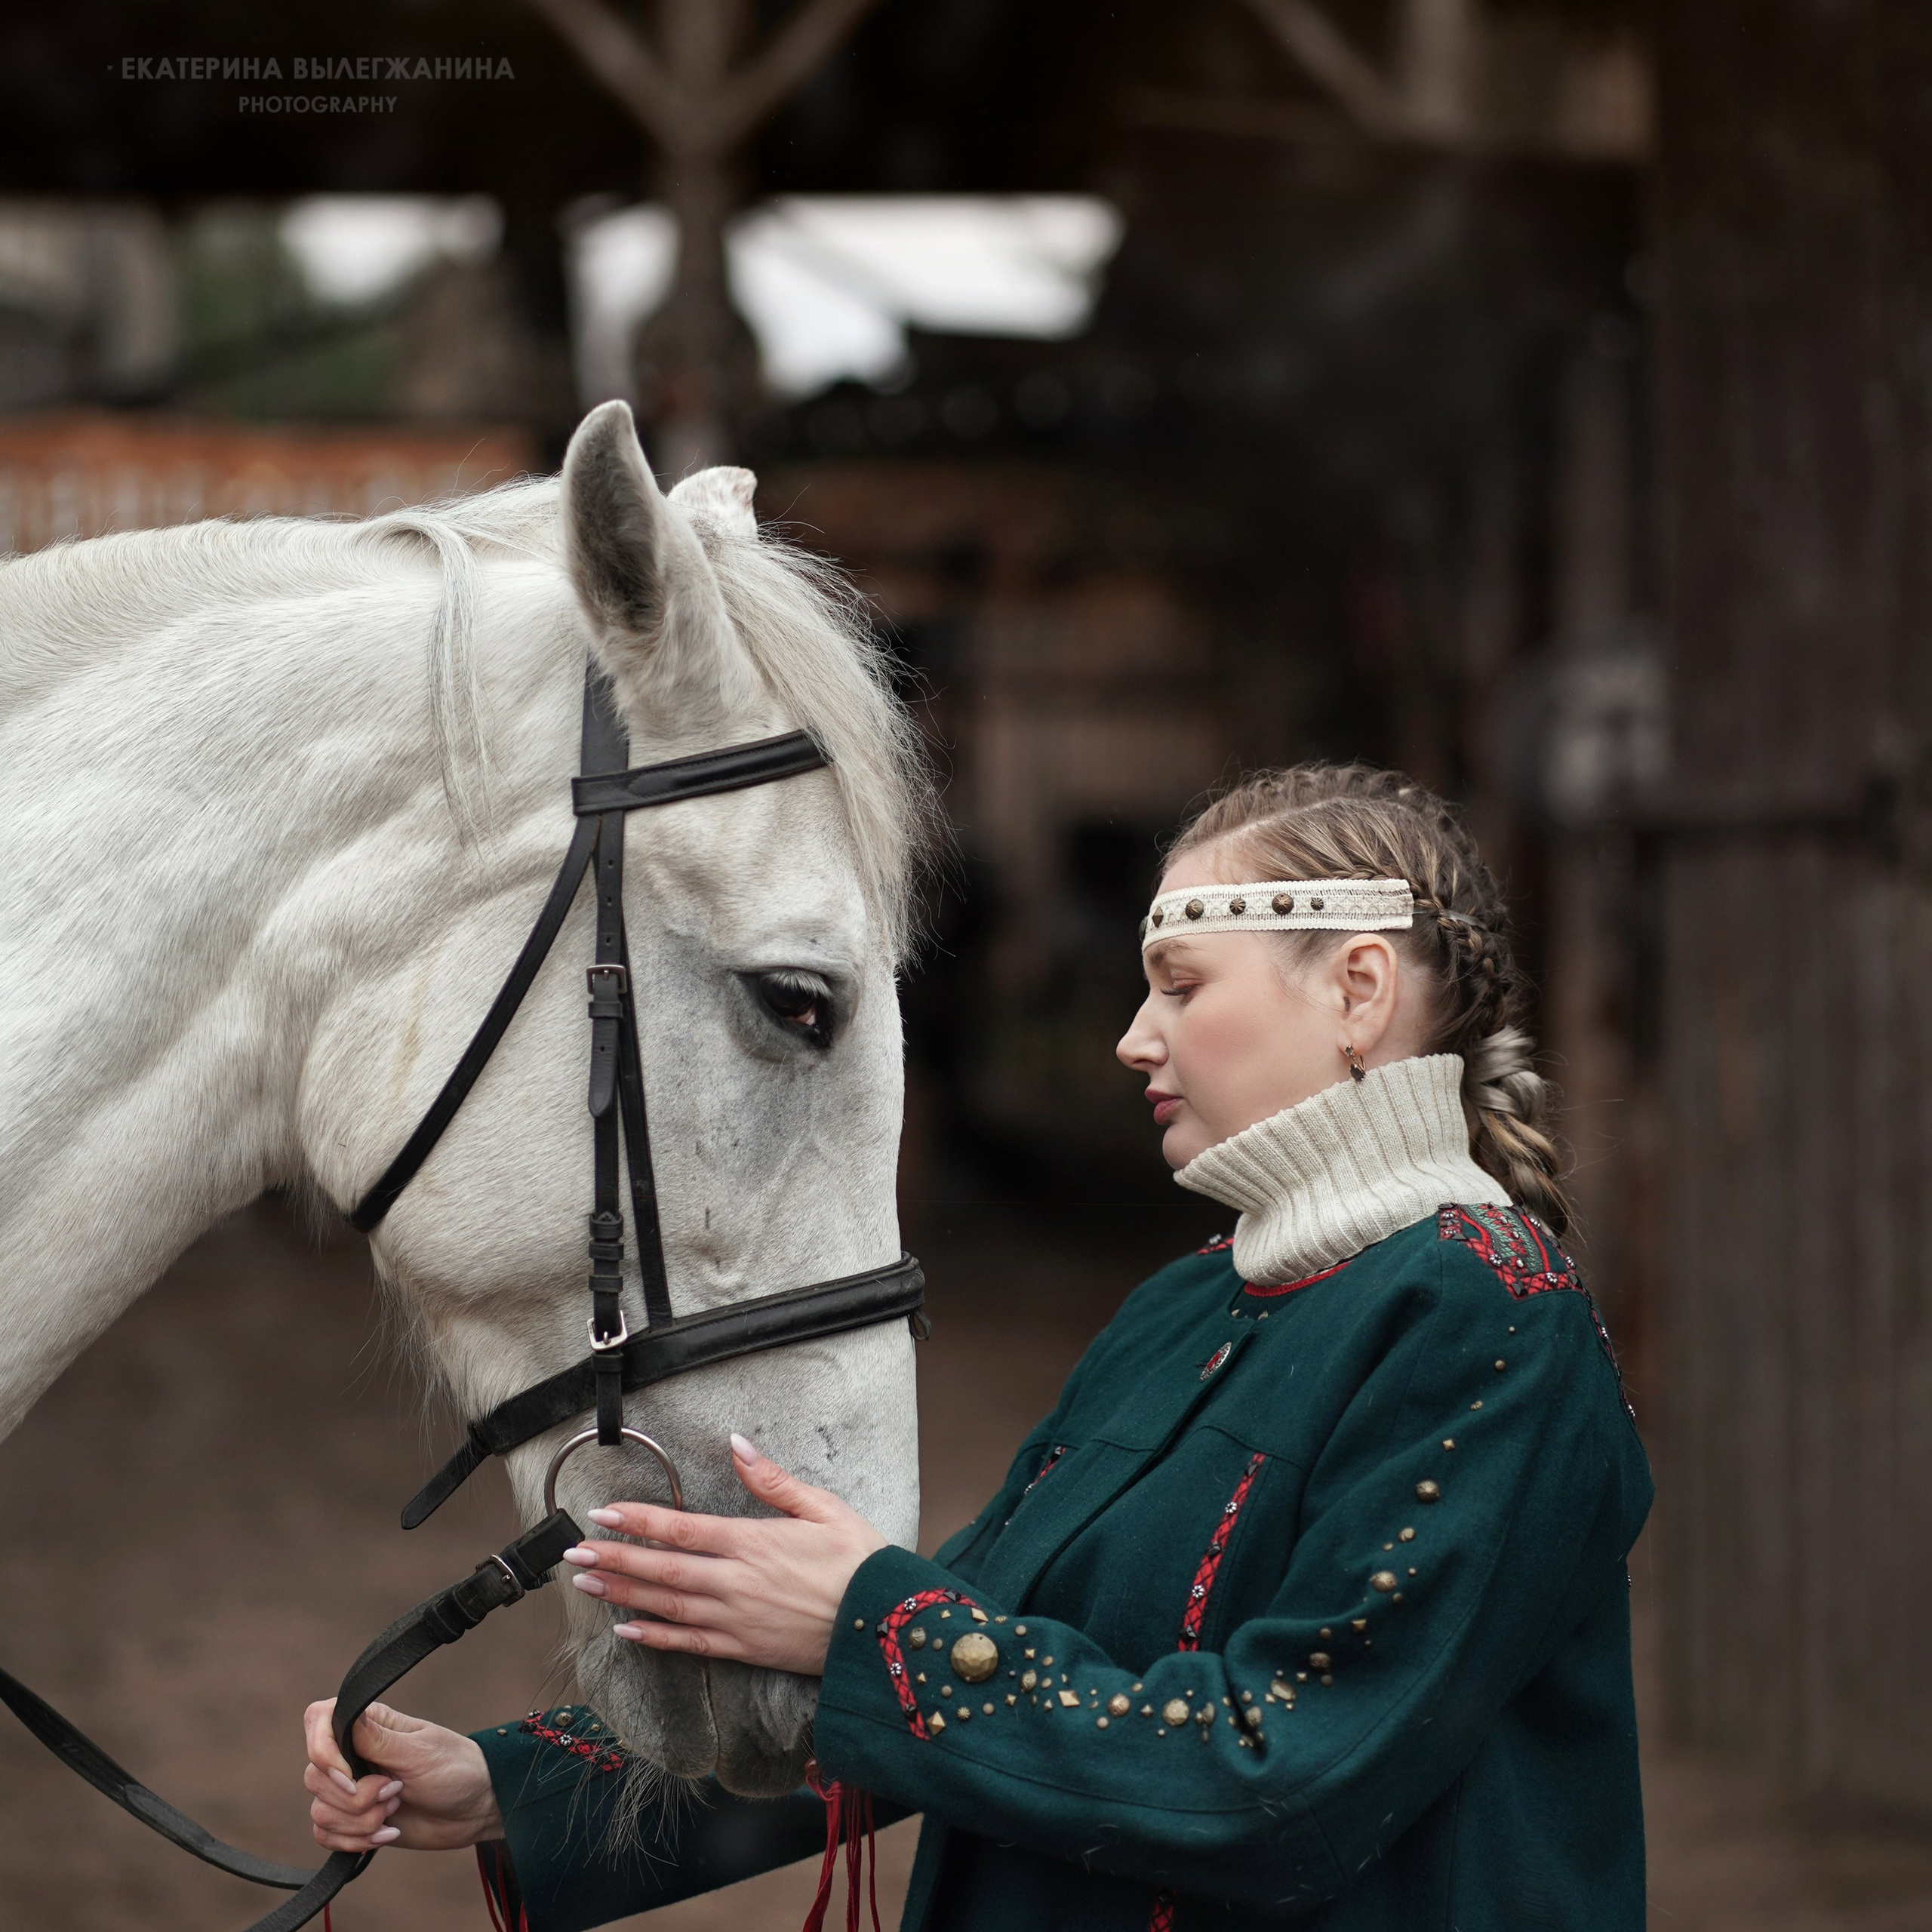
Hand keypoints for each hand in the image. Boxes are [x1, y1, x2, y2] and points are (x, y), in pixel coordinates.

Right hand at [304, 1698, 503, 1852]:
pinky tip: (387, 1833)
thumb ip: (375, 1739)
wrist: (474, 1809)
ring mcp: (351, 1789)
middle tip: (396, 1791)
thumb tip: (339, 1713)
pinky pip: (326, 1836)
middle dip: (356, 1797)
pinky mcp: (353, 1820)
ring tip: (396, 1810)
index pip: (318, 1720)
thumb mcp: (418, 1751)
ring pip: (320, 1811)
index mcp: (367, 1724)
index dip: (323, 1752)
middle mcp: (352, 1754)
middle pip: (315, 1777)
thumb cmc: (454, 1769)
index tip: (352, 1776)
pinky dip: (355, 1841)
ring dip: (361, 1821)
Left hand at [562, 1433, 888, 1674]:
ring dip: (623, 1594)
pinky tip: (627, 1630)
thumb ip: (773, 1480)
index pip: (682, 1528)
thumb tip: (737, 1445)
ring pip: (667, 1605)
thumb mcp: (823, 1508)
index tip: (603, 1513)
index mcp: (753, 1542)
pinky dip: (655, 1637)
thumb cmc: (857, 1561)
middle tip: (574, 1553)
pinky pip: (689, 1644)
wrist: (882, 1625)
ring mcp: (736, 1620)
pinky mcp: (743, 1649)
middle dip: (615, 1559)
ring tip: (587, 1585)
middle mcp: (736, 1582)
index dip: (639, 1520)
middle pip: (663, 1568)